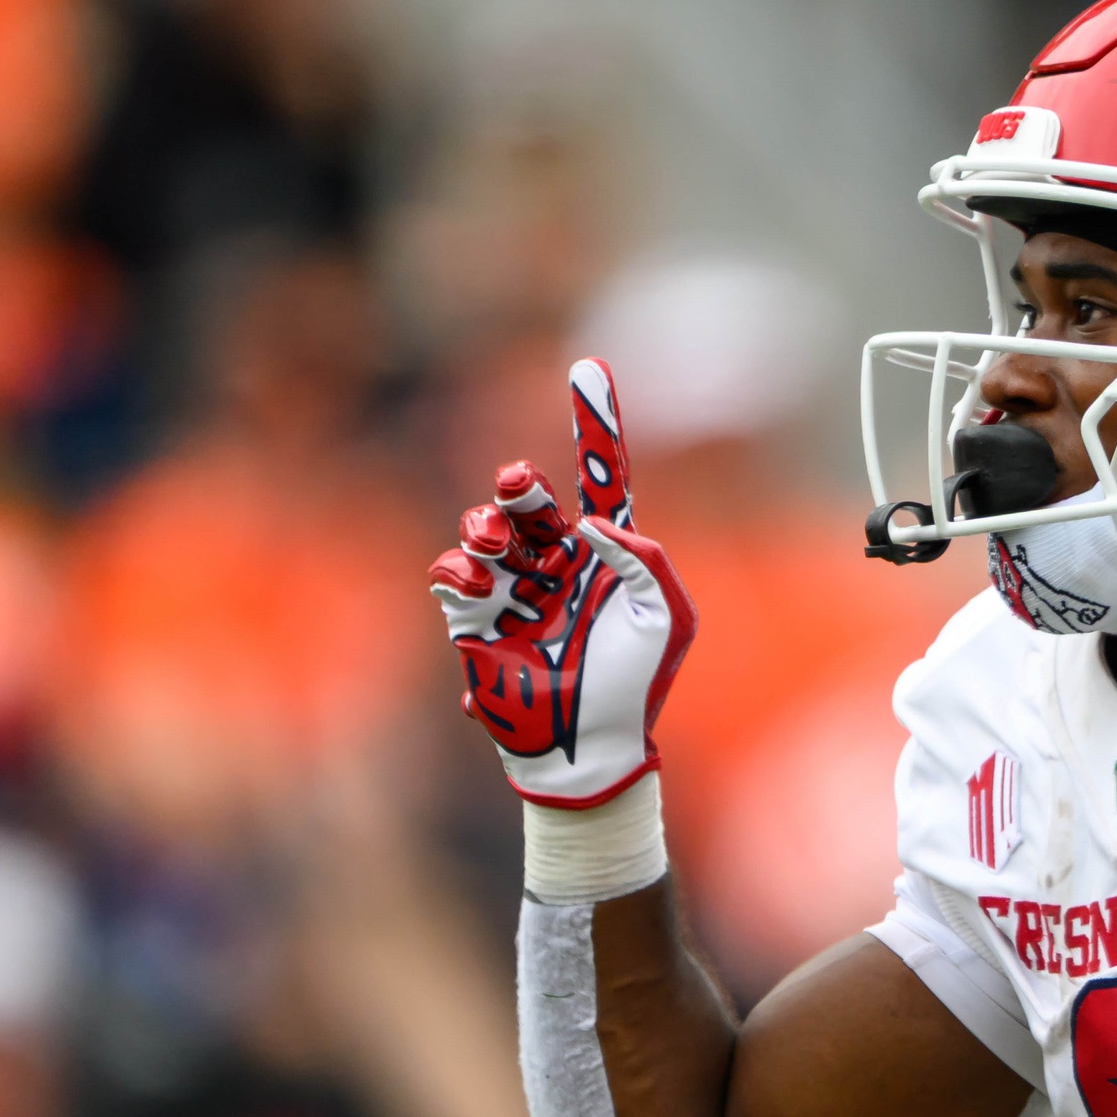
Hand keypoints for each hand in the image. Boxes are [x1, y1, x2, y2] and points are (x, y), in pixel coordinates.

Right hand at [432, 359, 697, 806]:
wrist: (588, 748)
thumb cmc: (636, 688)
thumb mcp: (666, 619)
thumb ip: (646, 560)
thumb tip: (594, 523)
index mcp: (607, 557)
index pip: (600, 479)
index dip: (595, 425)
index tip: (590, 367)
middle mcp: (556, 565)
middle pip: (528, 500)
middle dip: (517, 486)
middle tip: (517, 488)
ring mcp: (512, 590)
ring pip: (482, 527)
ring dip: (487, 528)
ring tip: (499, 553)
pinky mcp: (472, 620)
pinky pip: (450, 571)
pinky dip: (459, 569)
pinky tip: (480, 588)